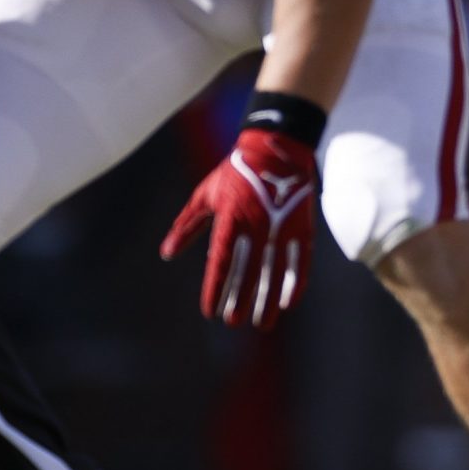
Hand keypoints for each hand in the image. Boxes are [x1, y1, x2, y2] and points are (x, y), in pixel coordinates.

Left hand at [160, 129, 317, 329]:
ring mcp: (282, 225)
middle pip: (248, 271)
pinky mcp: (301, 224)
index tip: (209, 311)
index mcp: (230, 217)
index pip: (221, 261)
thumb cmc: (234, 171)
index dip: (215, 288)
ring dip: (267, 299)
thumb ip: (187, 226)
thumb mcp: (205, 195)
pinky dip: (296, 281)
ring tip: (263, 323)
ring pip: (274, 271)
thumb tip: (167, 254)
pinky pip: (300, 259)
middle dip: (240, 300)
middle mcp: (257, 224)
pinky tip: (289, 301)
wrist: (277, 145)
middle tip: (233, 323)